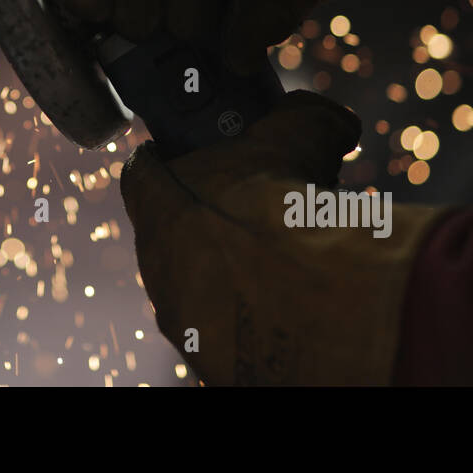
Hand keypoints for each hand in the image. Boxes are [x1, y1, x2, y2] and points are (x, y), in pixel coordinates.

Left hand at [119, 90, 445, 384]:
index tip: (189, 157)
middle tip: (258, 213)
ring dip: (231, 273)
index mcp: (157, 199)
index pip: (142, 172)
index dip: (166, 161)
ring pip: (198, 285)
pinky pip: (226, 328)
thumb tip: (330, 119)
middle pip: (172, 232)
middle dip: (210, 221)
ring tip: (283, 263)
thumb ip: (304, 117)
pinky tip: (292, 304)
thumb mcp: (300, 131)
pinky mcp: (211, 356)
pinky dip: (252, 315)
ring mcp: (180, 314)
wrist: (303, 294)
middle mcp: (156, 261)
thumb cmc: (286, 201)